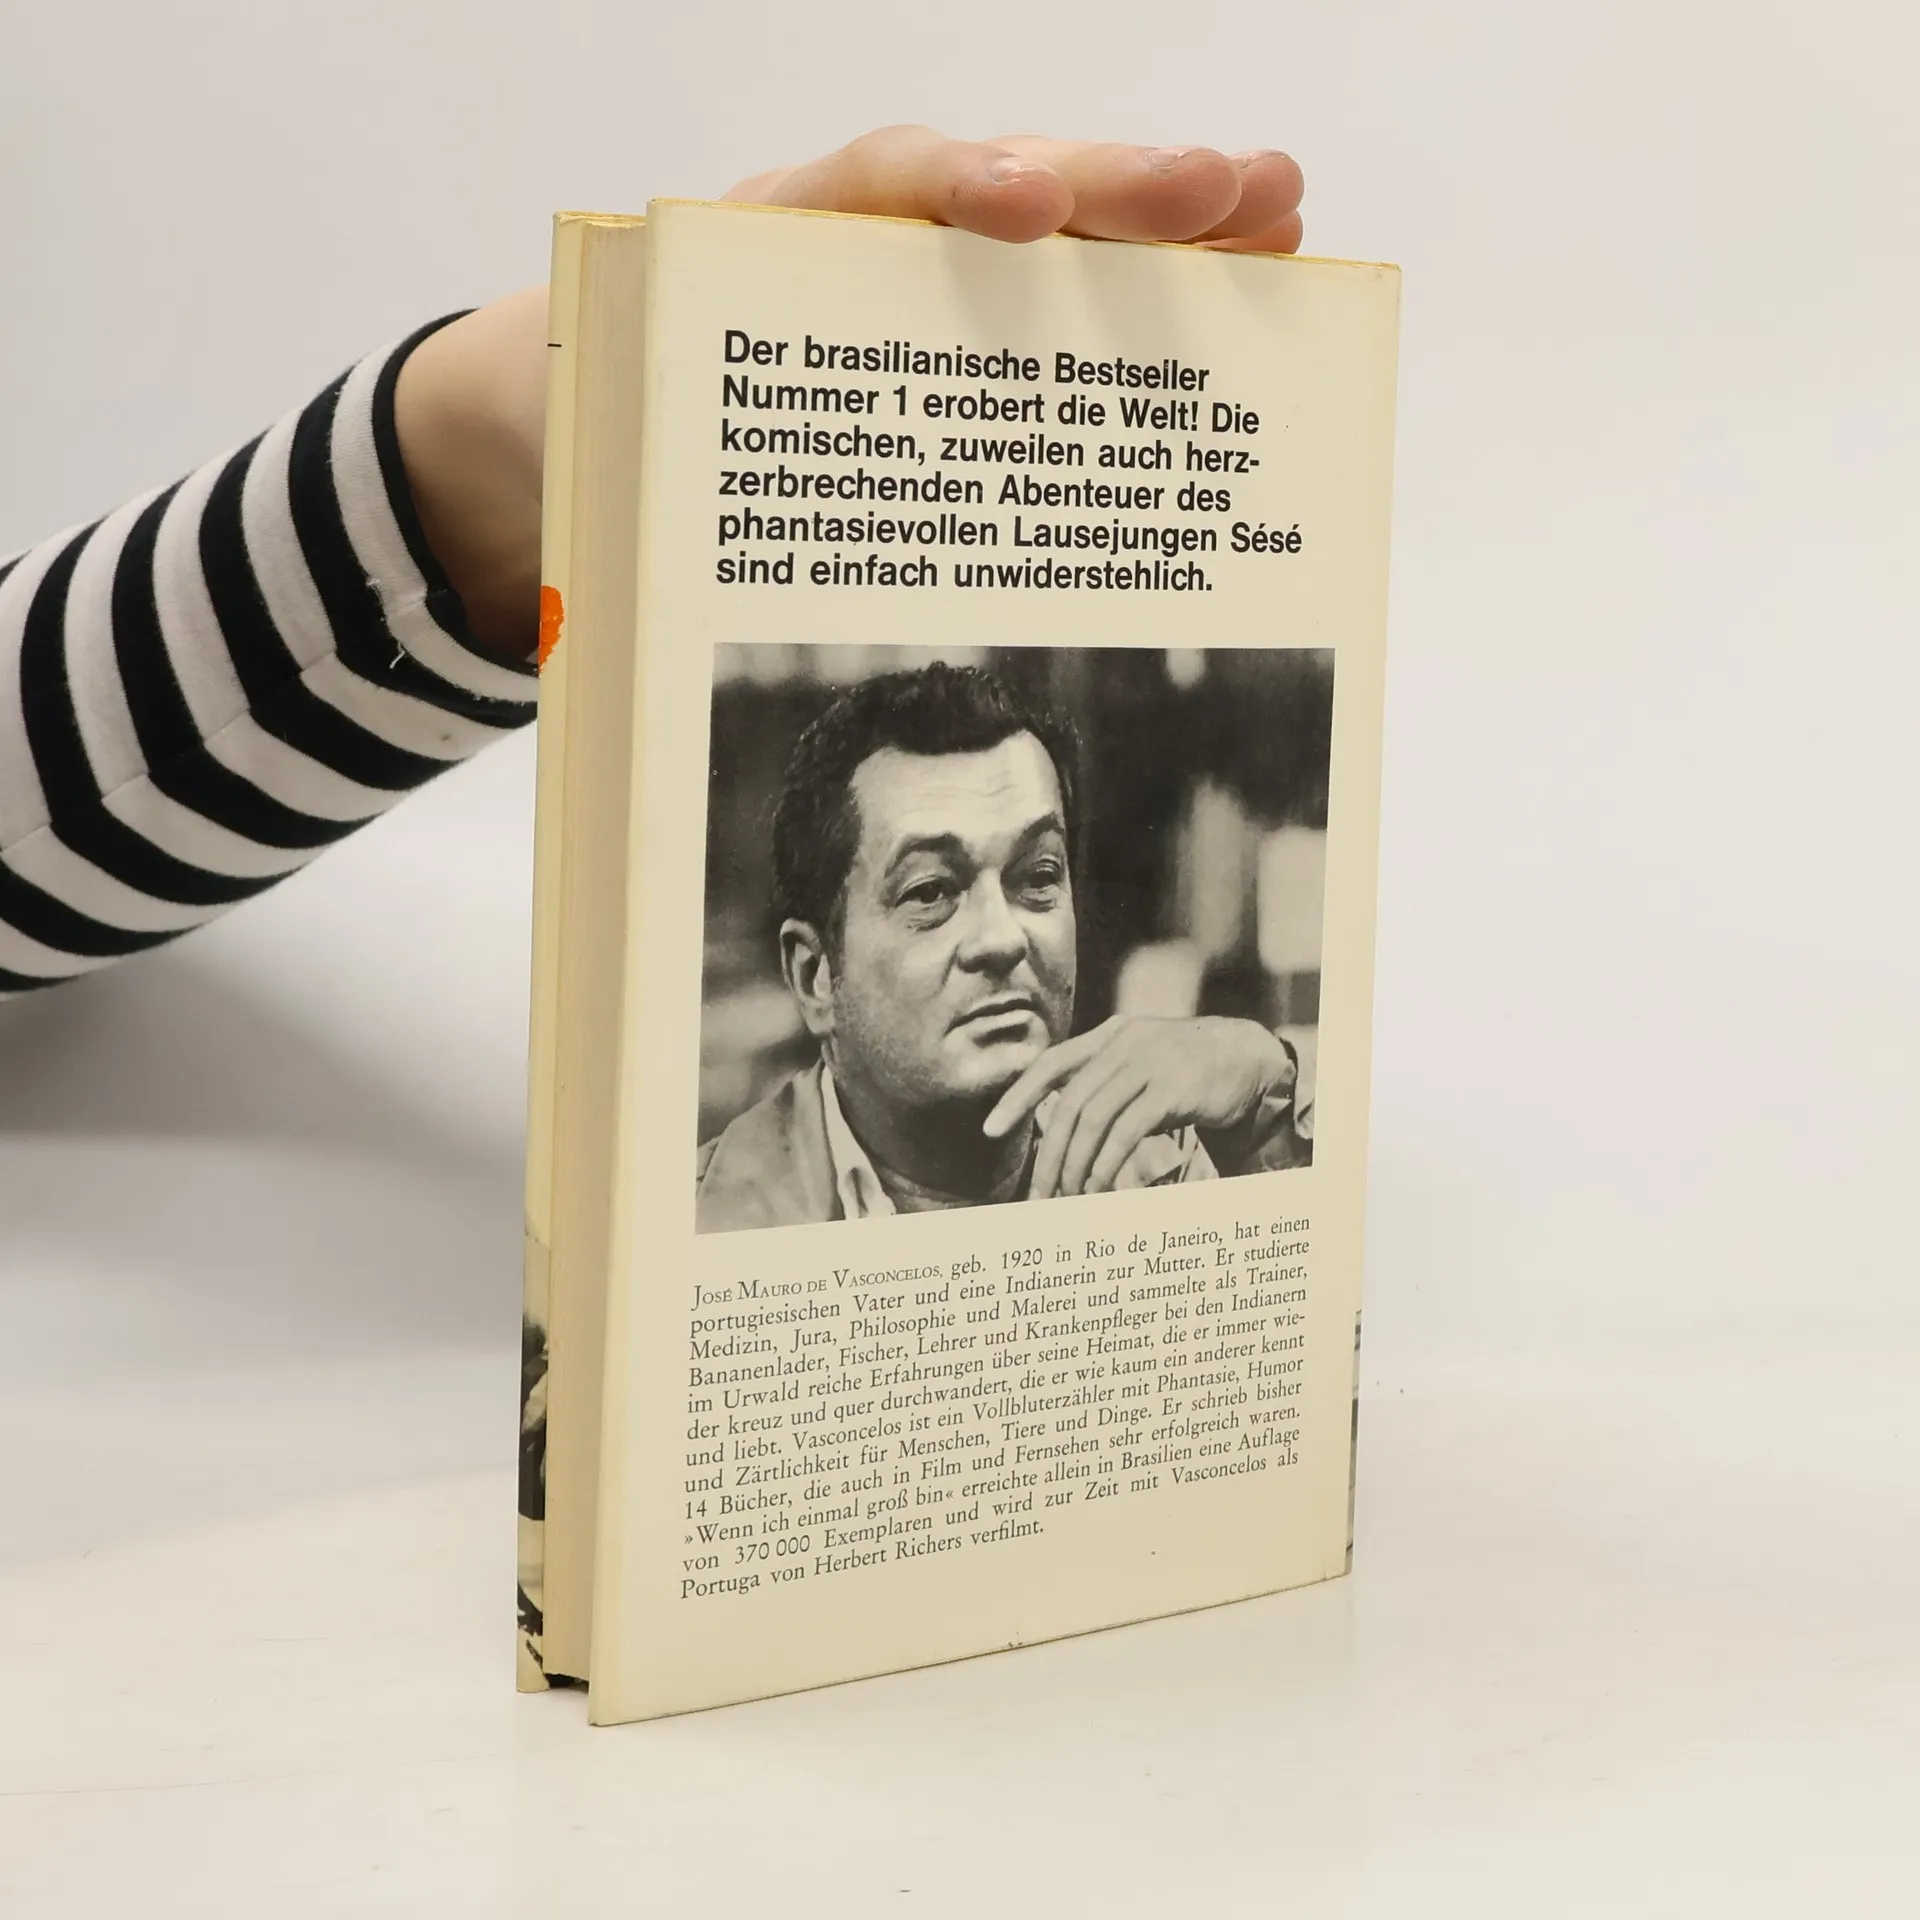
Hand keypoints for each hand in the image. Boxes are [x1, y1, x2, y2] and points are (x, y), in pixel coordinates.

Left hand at [395, 128, 1304, 661]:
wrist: (581, 404)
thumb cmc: (609, 428)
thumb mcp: (610, 448)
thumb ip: (643, 482)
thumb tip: (630, 595)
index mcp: (765, 247)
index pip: (867, 186)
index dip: (950, 190)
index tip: (1021, 209)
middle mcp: (862, 240)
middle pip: (1001, 188)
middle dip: (1116, 190)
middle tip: (1225, 193)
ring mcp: (920, 274)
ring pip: (1056, 232)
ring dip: (1171, 223)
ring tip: (1279, 212)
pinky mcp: (958, 320)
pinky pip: (1062, 294)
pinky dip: (1152, 282)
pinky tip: (1245, 270)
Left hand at [982, 1015, 1296, 1198]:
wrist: (1250, 1058)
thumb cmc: (1190, 1071)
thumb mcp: (1144, 1062)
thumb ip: (1107, 1082)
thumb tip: (1064, 1133)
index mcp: (1110, 1036)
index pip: (1051, 1064)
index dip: (1017, 1096)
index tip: (990, 1129)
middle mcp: (1125, 1043)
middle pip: (1069, 1102)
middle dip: (1049, 1152)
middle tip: (1038, 1194)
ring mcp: (1150, 1063)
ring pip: (1093, 1119)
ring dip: (1076, 1165)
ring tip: (1068, 1198)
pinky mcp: (1174, 1089)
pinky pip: (1127, 1131)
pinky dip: (1107, 1164)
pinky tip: (1099, 1187)